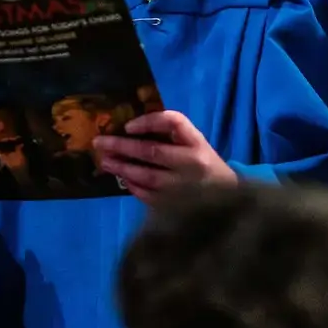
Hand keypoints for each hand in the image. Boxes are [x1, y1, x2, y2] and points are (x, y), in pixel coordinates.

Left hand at [93, 110, 237, 202]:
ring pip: (147, 176)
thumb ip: (170, 136)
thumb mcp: (195, 143)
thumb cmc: (204, 164)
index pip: (173, 122)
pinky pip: (148, 194)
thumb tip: (130, 130)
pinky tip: (122, 179)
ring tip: (105, 162)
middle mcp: (192, 163)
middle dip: (122, 146)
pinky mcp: (177, 205)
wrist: (227, 197)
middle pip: (152, 151)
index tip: (128, 126)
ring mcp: (183, 187)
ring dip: (122, 168)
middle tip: (100, 143)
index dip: (149, 121)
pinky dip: (133, 186)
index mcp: (198, 142)